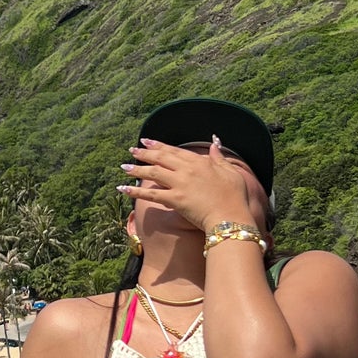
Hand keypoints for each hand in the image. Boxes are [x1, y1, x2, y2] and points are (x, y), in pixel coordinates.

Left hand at [120, 135, 255, 231]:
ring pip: (153, 173)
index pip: (174, 150)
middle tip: (132, 149)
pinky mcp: (175, 199)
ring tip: (124, 167)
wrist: (231, 217)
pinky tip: (123, 189)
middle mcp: (187, 170)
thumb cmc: (234, 196)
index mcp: (199, 162)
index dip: (159, 145)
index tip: (147, 140)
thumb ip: (219, 157)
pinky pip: (151, 194)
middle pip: (161, 158)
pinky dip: (135, 192)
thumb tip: (215, 142)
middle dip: (144, 153)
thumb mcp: (230, 172)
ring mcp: (180, 184)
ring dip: (136, 169)